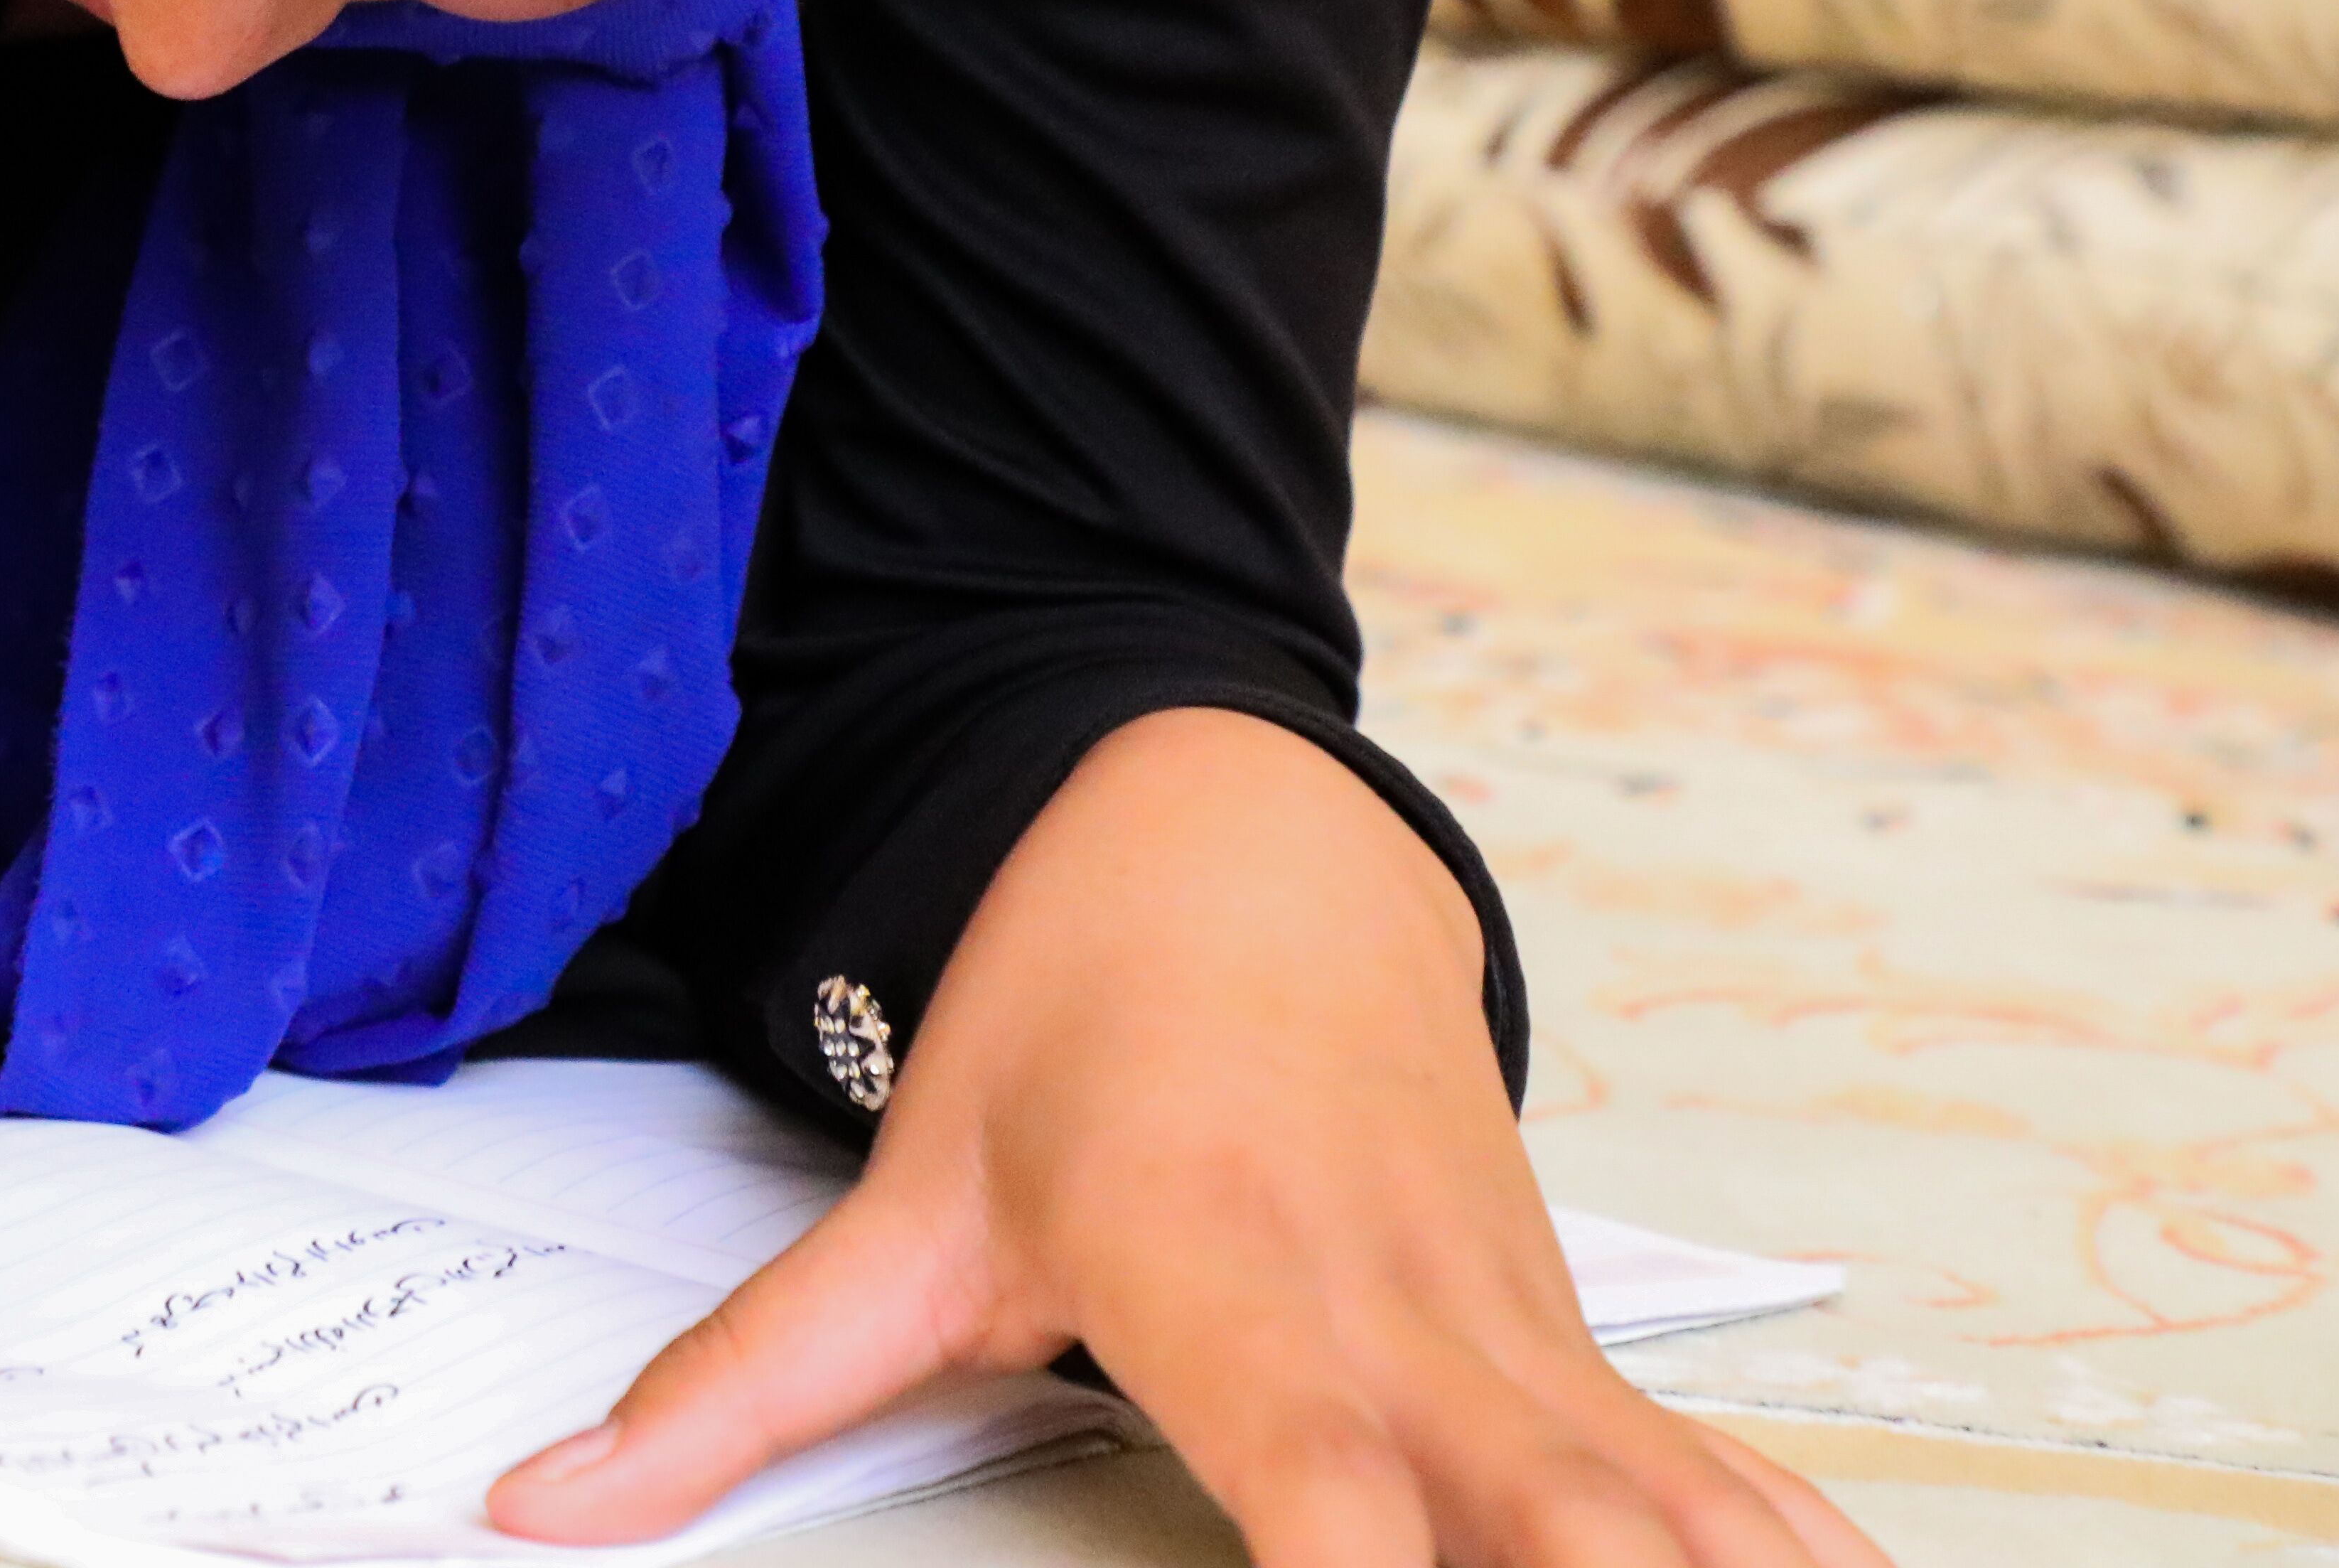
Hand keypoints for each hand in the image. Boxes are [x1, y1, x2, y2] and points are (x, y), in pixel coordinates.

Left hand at [482, 710, 1889, 1565]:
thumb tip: (538, 1512)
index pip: (1337, 1506)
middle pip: (1557, 1546)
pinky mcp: (1575, 1350)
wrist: (1230, 843)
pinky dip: (1801, 1565)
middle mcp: (1406, 1328)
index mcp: (1234, 1290)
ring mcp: (1515, 1341)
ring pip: (1677, 1521)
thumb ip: (733, 1392)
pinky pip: (1725, 1483)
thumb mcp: (897, 1209)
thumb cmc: (1062, 1025)